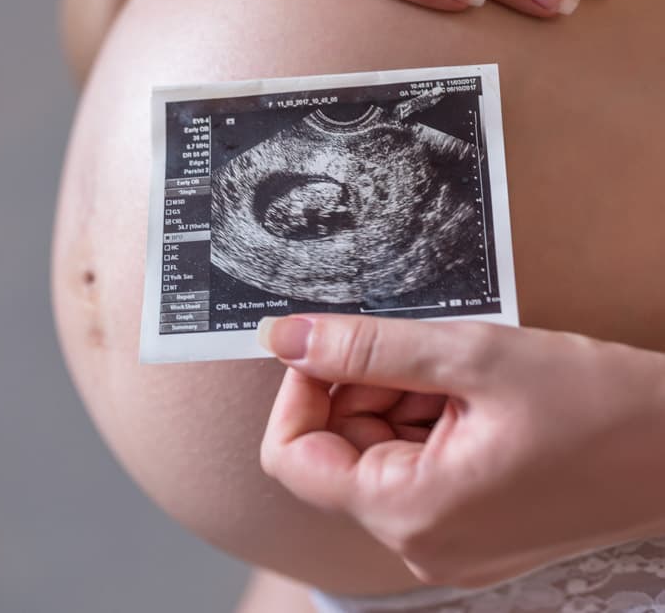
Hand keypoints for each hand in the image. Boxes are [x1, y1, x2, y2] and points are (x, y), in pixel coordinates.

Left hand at [258, 314, 664, 587]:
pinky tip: (474, 391)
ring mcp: (450, 541)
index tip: (333, 342)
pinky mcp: (474, 527)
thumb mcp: (474, 356)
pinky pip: (418, 467)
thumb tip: (282, 336)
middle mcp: (422, 543)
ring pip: (379, 453)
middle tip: (420, 345)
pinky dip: (428, 419)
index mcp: (411, 512)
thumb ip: (368, 346)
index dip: (300, 390)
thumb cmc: (597, 403)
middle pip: (338, 452)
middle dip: (361, 386)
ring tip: (462, 369)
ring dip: (400, 397)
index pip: (293, 456)